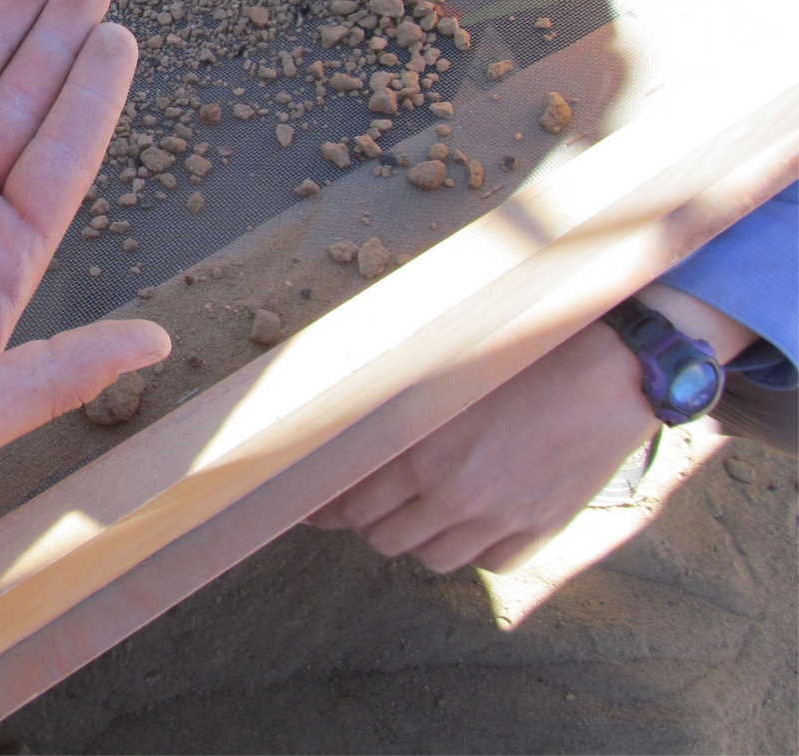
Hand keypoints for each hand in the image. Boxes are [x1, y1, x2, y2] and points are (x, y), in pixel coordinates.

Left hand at [304, 321, 660, 572]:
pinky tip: (473, 524)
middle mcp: (454, 494)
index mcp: (420, 452)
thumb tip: (347, 423)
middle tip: (372, 508)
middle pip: (385, 538)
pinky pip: (489, 564)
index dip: (331, 508)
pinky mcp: (539, 530)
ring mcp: (499, 518)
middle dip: (371, 524)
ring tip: (423, 514)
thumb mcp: (442, 377)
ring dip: (420, 540)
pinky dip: (474, 550)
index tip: (318, 508)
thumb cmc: (518, 360)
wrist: (606, 373)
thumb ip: (397, 411)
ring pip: (433, 558)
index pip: (353, 503)